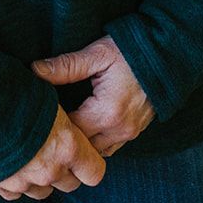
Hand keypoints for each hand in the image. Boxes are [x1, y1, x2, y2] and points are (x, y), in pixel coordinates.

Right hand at [0, 102, 105, 200]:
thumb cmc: (15, 91)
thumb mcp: (47, 95)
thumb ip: (62, 119)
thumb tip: (65, 120)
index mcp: (68, 147)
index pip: (95, 172)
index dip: (89, 162)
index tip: (81, 150)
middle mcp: (50, 169)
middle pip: (70, 184)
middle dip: (65, 170)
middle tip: (53, 148)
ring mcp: (26, 181)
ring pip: (43, 192)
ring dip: (41, 178)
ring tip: (30, 154)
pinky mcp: (2, 185)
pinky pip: (16, 193)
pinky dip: (15, 181)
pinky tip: (9, 161)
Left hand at [31, 35, 155, 157]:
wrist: (167, 54)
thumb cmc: (130, 51)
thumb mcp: (97, 54)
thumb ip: (66, 66)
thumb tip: (35, 70)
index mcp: (107, 112)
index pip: (70, 131)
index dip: (54, 123)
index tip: (43, 111)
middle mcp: (120, 129)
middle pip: (82, 146)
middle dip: (67, 136)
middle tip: (50, 120)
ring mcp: (130, 133)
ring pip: (96, 150)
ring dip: (82, 141)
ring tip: (67, 123)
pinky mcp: (136, 131)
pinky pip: (110, 146)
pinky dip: (96, 140)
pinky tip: (85, 124)